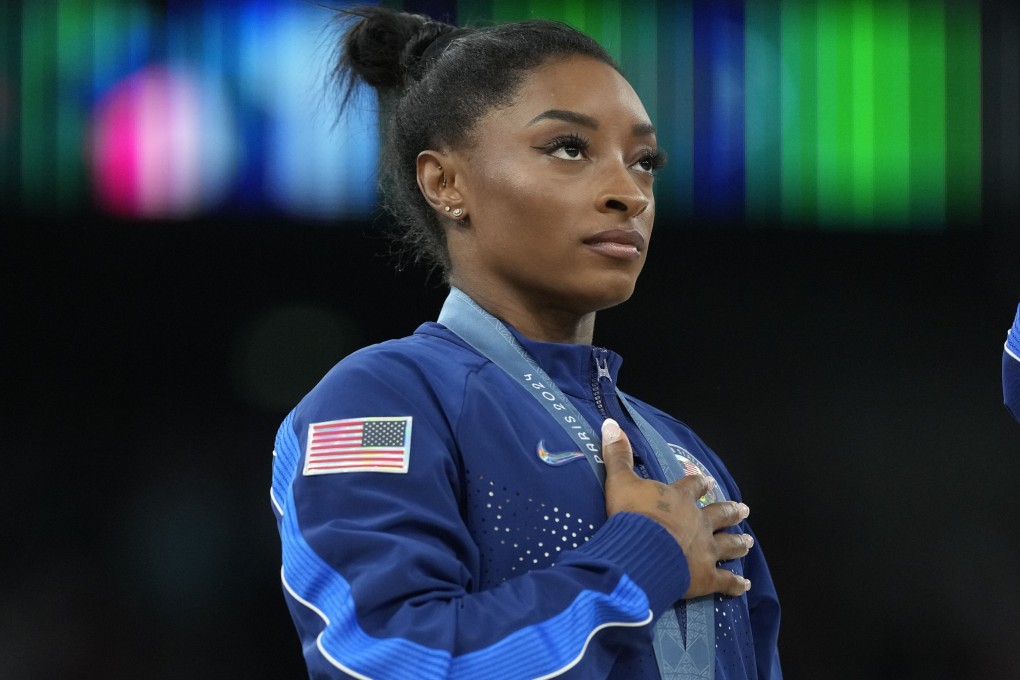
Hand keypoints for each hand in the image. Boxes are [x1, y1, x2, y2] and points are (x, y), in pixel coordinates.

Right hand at [601, 418, 752, 598]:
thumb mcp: (620, 481)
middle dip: (730, 511)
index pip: (693, 487)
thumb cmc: (632, 515)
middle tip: (743, 509)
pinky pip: (725, 581)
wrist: (643, 549)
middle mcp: (698, 522)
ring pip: (728, 545)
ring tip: (748, 542)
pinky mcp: (706, 577)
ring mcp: (705, 550)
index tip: (708, 481)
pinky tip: (744, 584)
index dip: (700, 484)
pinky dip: (735, 583)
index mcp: (680, 500)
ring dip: (738, 543)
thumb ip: (618, 455)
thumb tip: (610, 424)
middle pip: (719, 514)